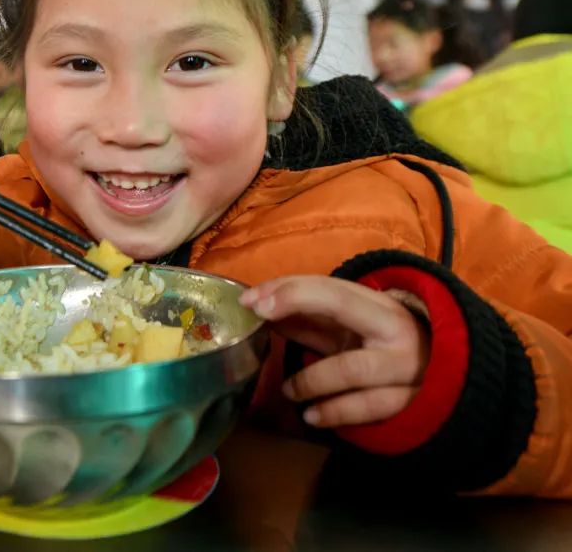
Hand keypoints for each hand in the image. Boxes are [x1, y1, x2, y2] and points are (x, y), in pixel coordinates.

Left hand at [240, 275, 429, 427]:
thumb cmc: (383, 346)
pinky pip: (368, 408)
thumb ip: (310, 319)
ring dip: (311, 379)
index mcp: (379, 305)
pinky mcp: (411, 402)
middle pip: (341, 306)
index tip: (251, 300)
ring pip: (351, 367)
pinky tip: (313, 416)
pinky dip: (335, 412)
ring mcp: (406, 367)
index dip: (289, 289)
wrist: (451, 376)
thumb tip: (259, 309)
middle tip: (263, 322)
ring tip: (289, 392)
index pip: (329, 286)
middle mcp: (394, 329)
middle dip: (297, 305)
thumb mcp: (351, 329)